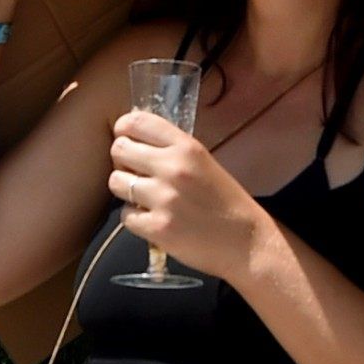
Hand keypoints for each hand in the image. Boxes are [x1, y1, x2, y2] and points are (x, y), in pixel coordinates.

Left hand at [104, 110, 264, 278]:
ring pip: (116, 182)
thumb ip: (173, 151)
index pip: (137, 121)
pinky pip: (125, 215)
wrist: (248, 242)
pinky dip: (135, 219)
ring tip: (143, 199)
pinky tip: (153, 220)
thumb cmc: (226, 202)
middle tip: (135, 174)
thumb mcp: (204, 163)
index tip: (127, 140)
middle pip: (119, 149)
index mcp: (187, 147)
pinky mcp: (157, 227)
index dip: (124, 130)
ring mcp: (164, 198)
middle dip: (122, 161)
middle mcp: (173, 167)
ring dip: (125, 191)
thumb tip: (136, 142)